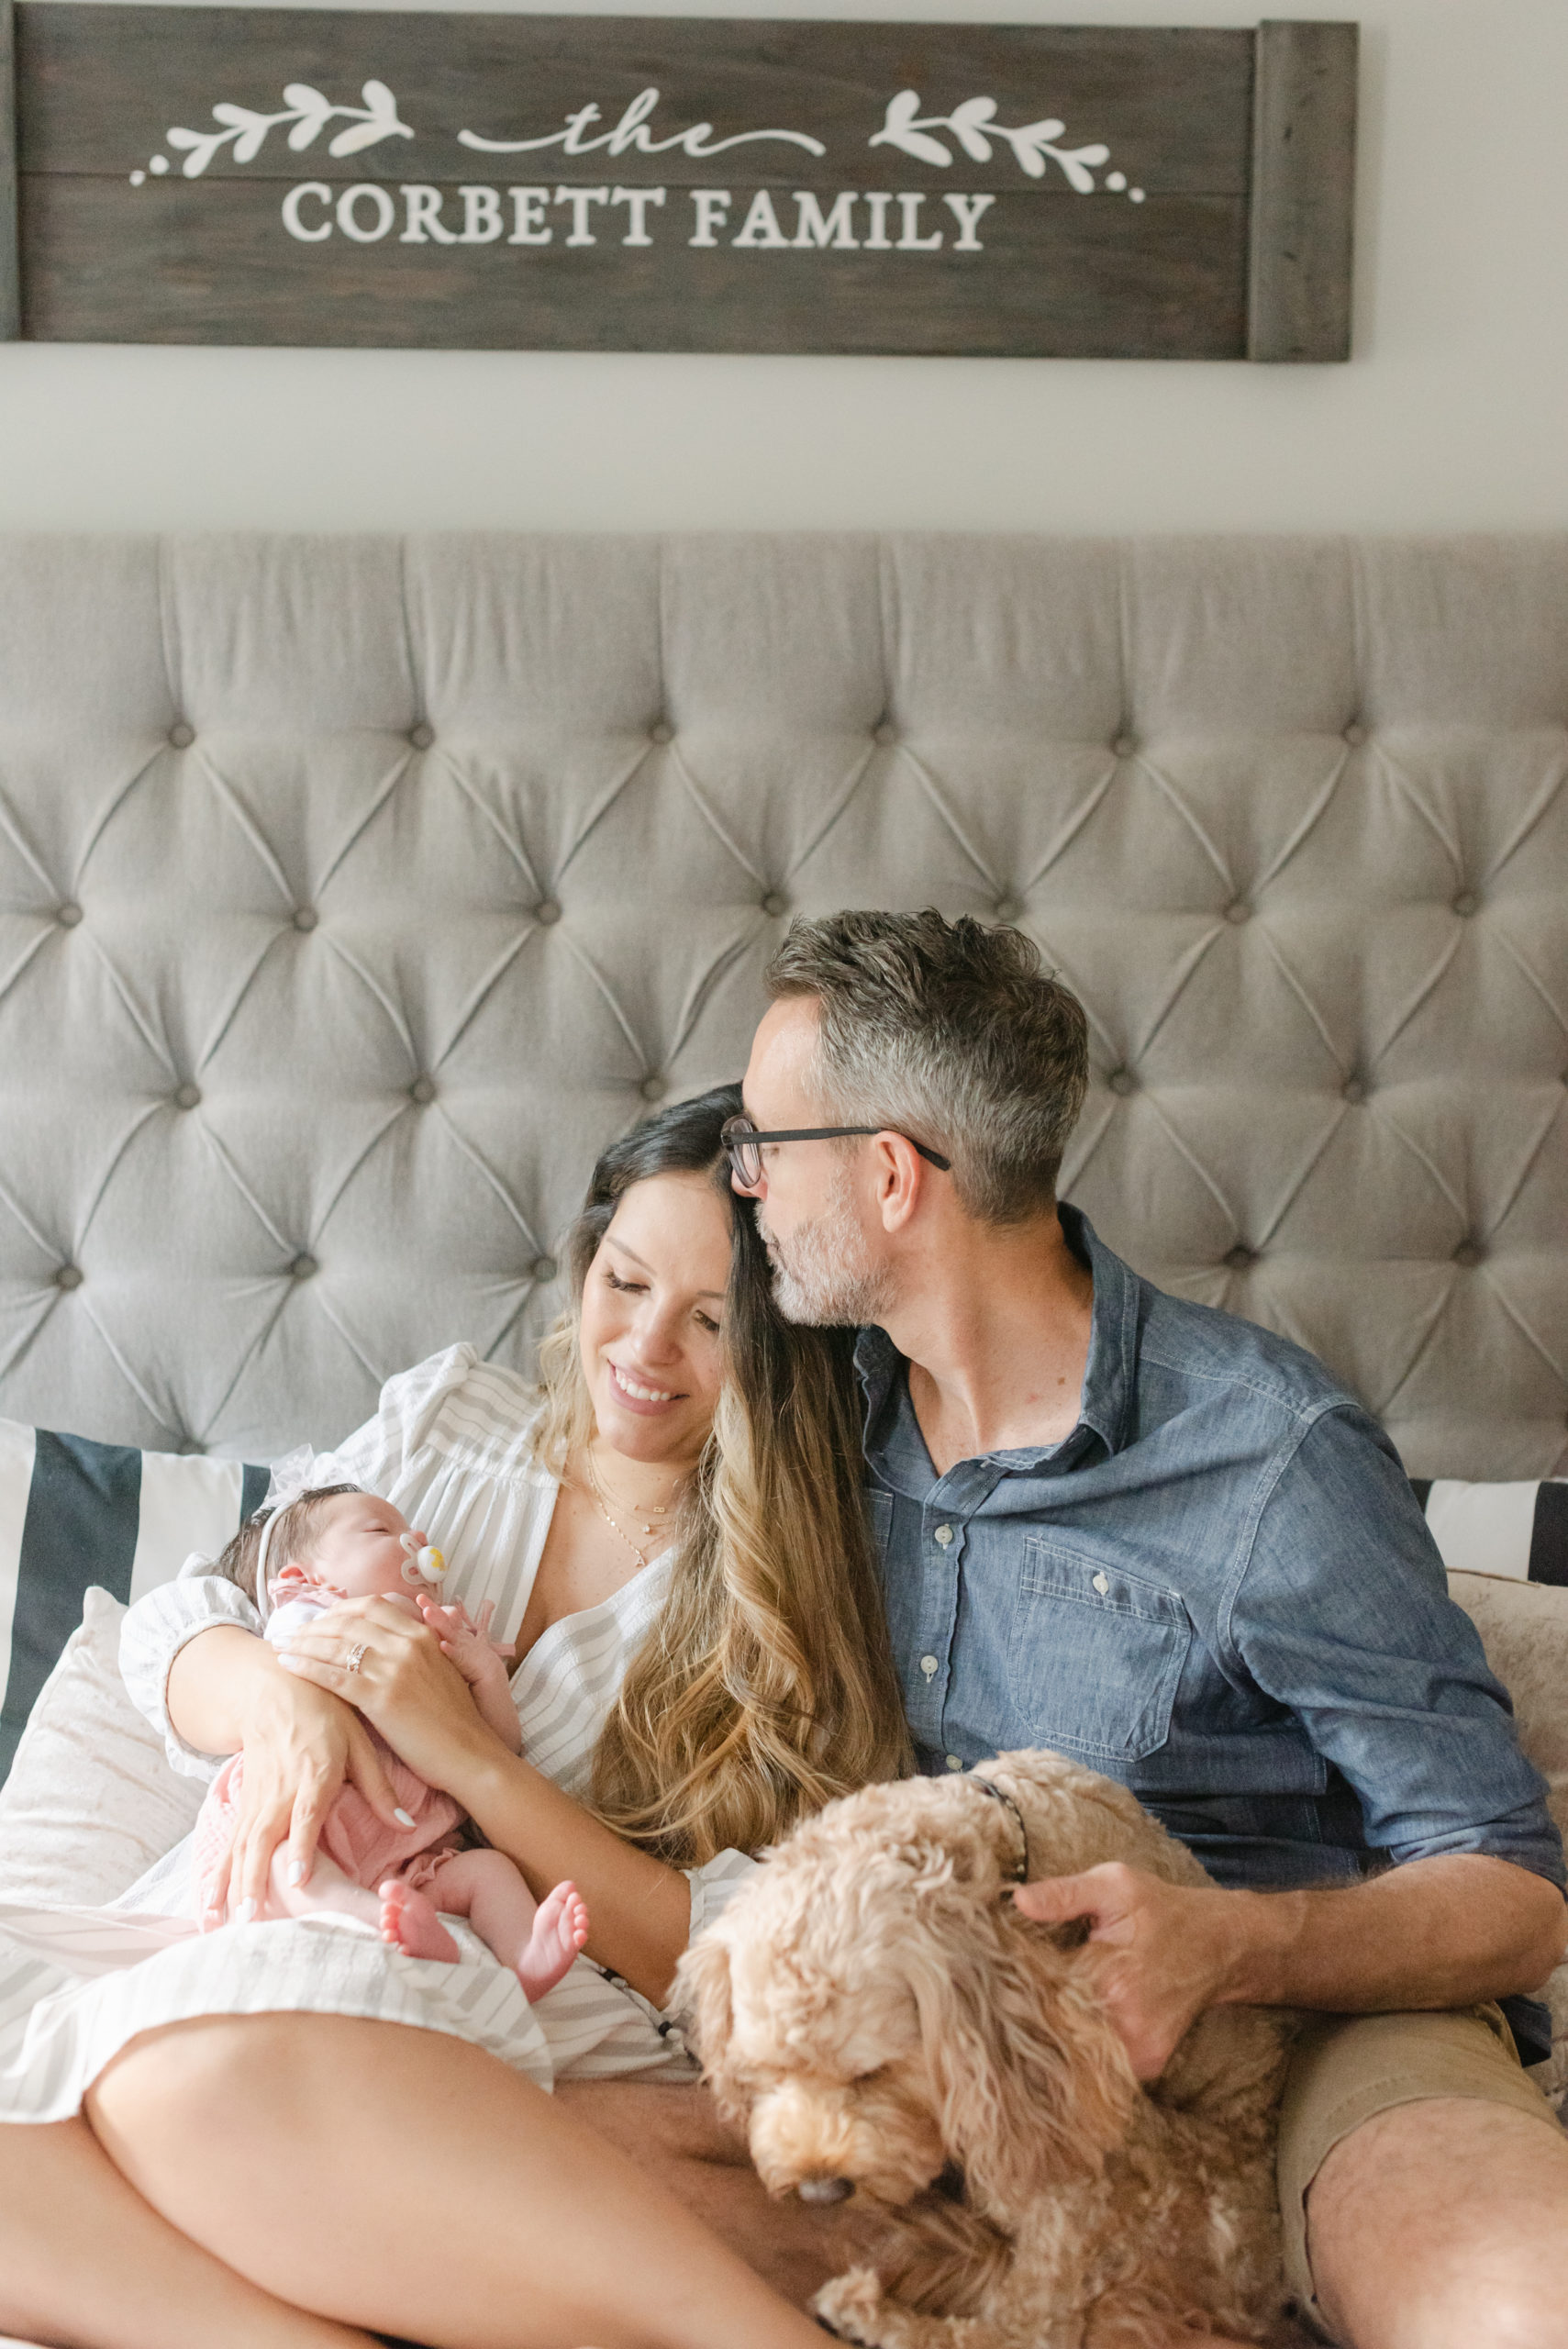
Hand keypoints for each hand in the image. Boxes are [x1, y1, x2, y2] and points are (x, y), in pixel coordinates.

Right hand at [205, 1654, 400, 1923]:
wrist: (273, 1690)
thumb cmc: (324, 1715)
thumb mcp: (359, 1743)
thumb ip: (379, 1788)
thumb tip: (406, 1824)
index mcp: (314, 1774)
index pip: (305, 1814)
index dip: (300, 1845)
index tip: (296, 1879)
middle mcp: (280, 1791)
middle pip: (263, 1839)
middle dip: (256, 1880)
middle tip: (251, 1918)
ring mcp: (257, 1799)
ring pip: (241, 1846)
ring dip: (234, 1885)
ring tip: (229, 1922)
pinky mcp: (244, 1804)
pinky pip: (229, 1843)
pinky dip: (218, 1874)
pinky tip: (210, 1904)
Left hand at [279, 1593, 507, 1792]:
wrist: (470, 1753)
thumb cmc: (455, 1719)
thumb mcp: (441, 1669)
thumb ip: (417, 1649)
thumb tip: (387, 1640)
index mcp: (423, 1634)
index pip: (372, 1606)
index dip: (340, 1609)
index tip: (322, 1619)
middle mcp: (408, 1644)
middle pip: (348, 1621)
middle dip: (315, 1625)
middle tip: (293, 1633)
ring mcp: (395, 1669)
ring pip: (337, 1645)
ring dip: (304, 1643)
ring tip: (283, 1647)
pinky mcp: (381, 1698)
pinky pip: (334, 1675)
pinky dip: (307, 1667)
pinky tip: (289, 1666)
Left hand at [415, 1593, 514, 1689]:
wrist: (491, 1673)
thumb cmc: (473, 1662)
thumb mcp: (459, 1645)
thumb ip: (449, 1639)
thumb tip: (435, 1636)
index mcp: (457, 1633)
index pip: (443, 1616)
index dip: (432, 1606)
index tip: (420, 1597)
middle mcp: (458, 1636)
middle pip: (443, 1618)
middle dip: (431, 1607)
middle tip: (420, 1597)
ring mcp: (461, 1646)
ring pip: (448, 1631)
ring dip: (438, 1622)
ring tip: (427, 1611)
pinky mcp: (464, 1660)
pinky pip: (456, 1654)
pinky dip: (450, 1649)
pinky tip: (443, 1645)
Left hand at [1012, 1863, 1241, 2081]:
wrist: (1218, 1944)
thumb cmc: (1160, 1909)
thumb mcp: (1113, 1884)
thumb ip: (1064, 1894)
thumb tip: (1019, 1900)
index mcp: (1109, 1977)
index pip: (1040, 1994)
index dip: (1013, 1986)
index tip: (995, 1975)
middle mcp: (1126, 2023)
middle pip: (1055, 2032)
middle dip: (1029, 2017)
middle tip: (1006, 2000)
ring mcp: (1140, 2050)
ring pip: (1076, 2056)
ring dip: (1054, 2039)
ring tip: (1034, 2017)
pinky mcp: (1149, 2064)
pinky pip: (1101, 2067)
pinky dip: (1082, 2053)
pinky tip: (1070, 2030)